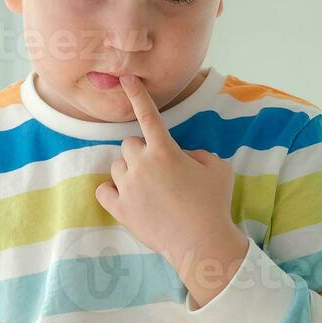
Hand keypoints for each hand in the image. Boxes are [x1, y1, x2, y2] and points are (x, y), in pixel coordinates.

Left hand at [94, 74, 246, 278]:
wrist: (202, 243)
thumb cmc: (214, 203)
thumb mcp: (217, 168)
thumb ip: (196, 154)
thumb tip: (182, 156)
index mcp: (165, 151)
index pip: (148, 115)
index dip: (137, 95)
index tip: (125, 79)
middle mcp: (142, 165)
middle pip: (129, 144)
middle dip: (143, 152)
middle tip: (160, 170)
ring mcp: (128, 188)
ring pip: (117, 166)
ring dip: (130, 171)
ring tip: (150, 189)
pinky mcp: (120, 209)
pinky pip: (104, 190)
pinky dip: (112, 191)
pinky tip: (127, 196)